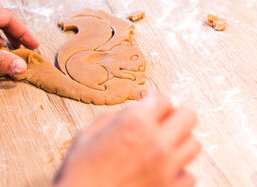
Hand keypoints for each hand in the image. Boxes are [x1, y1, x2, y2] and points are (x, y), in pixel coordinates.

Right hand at [54, 91, 200, 186]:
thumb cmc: (79, 171)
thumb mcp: (87, 134)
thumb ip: (114, 118)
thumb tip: (132, 112)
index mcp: (134, 123)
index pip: (163, 98)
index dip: (154, 100)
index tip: (150, 104)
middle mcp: (156, 143)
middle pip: (188, 116)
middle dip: (174, 115)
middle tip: (160, 122)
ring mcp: (167, 169)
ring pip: (194, 144)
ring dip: (179, 142)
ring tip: (162, 146)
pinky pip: (188, 174)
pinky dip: (178, 171)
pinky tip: (161, 170)